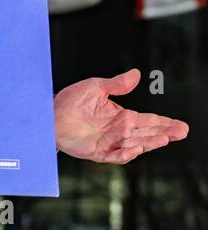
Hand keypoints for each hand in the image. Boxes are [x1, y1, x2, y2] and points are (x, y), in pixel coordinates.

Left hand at [54, 68, 189, 163]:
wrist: (47, 113)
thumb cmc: (70, 100)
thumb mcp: (95, 87)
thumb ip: (117, 84)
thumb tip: (137, 74)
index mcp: (122, 117)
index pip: (148, 120)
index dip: (164, 123)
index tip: (181, 125)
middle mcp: (119, 132)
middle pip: (146, 134)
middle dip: (164, 133)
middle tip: (181, 132)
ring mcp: (109, 143)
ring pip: (135, 145)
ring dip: (149, 142)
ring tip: (164, 138)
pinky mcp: (97, 152)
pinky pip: (115, 156)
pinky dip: (126, 153)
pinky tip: (136, 147)